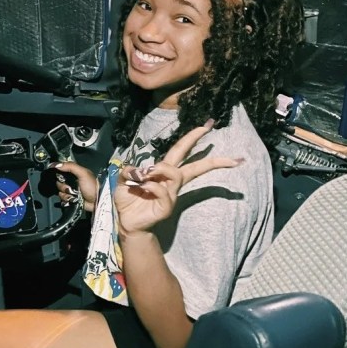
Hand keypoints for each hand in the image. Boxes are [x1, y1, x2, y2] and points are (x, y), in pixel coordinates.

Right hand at [50, 161, 98, 211]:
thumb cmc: (91, 185)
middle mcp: (71, 181)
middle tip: (70, 187)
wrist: (97, 201)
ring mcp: (71, 190)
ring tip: (73, 194)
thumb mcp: (83, 173)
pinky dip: (67, 199)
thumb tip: (56, 164)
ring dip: (65, 193)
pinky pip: (62, 198)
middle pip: (59, 181)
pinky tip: (73, 199)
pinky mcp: (70, 198)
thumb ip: (70, 166)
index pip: (62, 170)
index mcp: (75, 173)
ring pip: (60, 190)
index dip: (59, 172)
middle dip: (63, 185)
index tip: (58, 174)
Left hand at [114, 123, 240, 236]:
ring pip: (175, 174)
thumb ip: (129, 170)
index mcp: (164, 171)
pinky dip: (151, 186)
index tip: (208, 126)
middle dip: (212, 159)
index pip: (181, 151)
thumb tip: (138, 169)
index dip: (193, 138)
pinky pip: (162, 191)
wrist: (127, 221)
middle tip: (223, 148)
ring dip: (160, 169)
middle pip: (195, 166)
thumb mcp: (124, 179)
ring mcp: (171, 194)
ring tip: (145, 175)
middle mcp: (171, 182)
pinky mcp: (167, 207)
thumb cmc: (129, 198)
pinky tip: (142, 188)